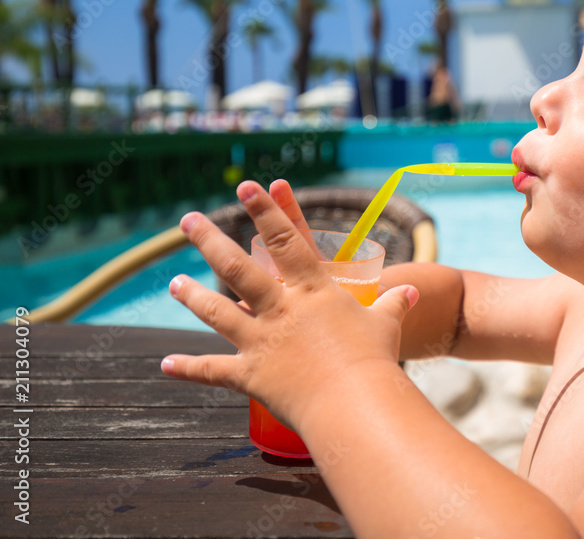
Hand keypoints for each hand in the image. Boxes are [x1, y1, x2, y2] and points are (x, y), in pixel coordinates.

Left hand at [160, 180, 417, 429]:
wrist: (355, 401)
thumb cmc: (374, 359)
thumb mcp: (387, 324)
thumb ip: (394, 304)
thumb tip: (412, 292)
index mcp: (313, 291)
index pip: (286, 241)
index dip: (266, 211)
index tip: (246, 187)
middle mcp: (281, 309)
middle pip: (238, 268)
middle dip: (210, 240)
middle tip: (188, 220)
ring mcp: (261, 341)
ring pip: (217, 312)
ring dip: (192, 297)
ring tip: (173, 284)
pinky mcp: (250, 375)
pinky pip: (213, 370)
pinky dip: (189, 368)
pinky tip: (166, 363)